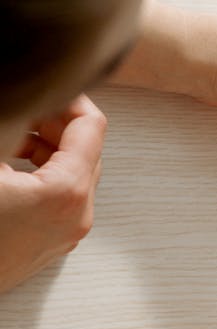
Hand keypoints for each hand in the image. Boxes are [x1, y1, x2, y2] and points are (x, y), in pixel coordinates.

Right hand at [0, 96, 104, 292]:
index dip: (68, 96)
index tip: (45, 81)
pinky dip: (43, 172)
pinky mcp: (51, 246)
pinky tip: (11, 163)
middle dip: (56, 120)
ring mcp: (67, 235)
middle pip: (86, 149)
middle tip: (24, 104)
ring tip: (13, 133)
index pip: (91, 125)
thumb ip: (11, 126)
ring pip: (75, 173)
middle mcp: (78, 215)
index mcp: (67, 191)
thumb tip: (21, 97)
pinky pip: (62, 198)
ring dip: (47, 145)